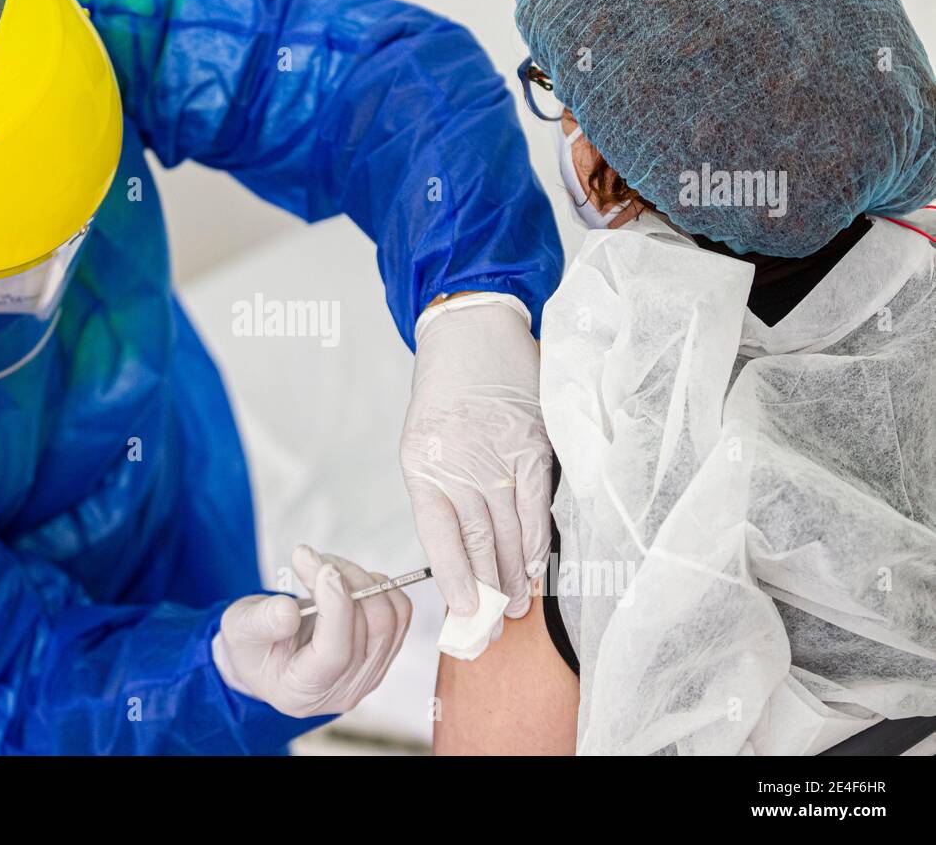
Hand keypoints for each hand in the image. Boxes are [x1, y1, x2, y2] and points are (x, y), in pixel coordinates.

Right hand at [212, 546, 412, 717]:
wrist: (267, 651)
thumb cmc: (252, 642)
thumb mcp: (240, 629)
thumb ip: (261, 622)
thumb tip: (288, 611)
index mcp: (303, 690)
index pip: (336, 653)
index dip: (337, 607)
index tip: (324, 569)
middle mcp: (342, 690)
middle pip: (370, 632)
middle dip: (346, 582)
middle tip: (314, 559)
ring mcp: (367, 675)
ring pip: (389, 620)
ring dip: (361, 580)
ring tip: (327, 567)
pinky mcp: (381, 656)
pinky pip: (399, 616)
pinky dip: (380, 588)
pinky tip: (349, 580)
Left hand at [399, 292, 551, 619]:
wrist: (470, 330)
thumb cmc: (444, 392)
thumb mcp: (421, 443)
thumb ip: (437, 493)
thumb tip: (458, 552)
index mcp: (422, 465)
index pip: (441, 539)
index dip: (456, 582)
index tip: (463, 614)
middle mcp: (459, 462)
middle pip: (477, 542)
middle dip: (485, 592)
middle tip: (488, 627)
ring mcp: (499, 455)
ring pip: (508, 529)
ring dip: (512, 575)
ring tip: (513, 607)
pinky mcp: (533, 445)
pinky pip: (536, 505)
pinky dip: (536, 540)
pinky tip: (533, 567)